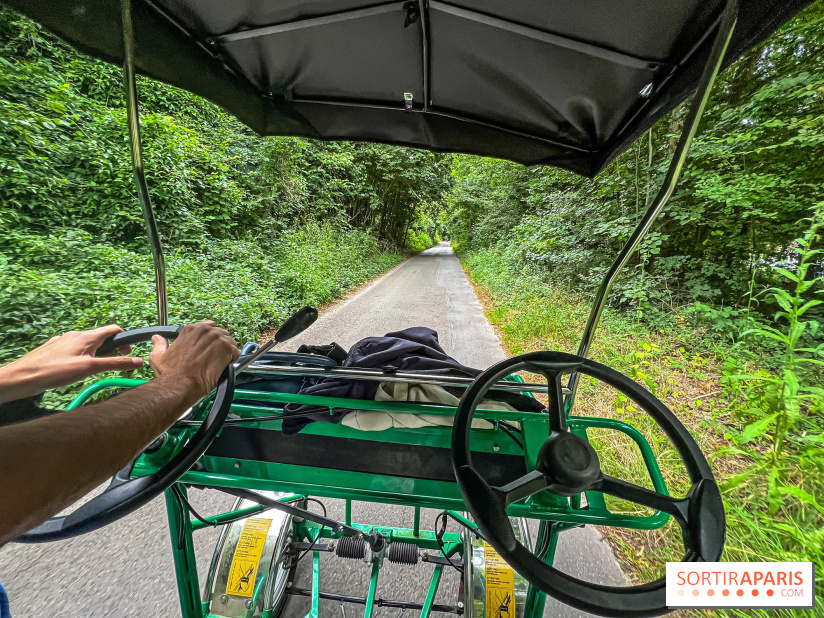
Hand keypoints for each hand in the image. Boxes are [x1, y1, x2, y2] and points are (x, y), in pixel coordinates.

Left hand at [0, 325, 142, 404]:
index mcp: (86, 337)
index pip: (113, 329)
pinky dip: (81, 357)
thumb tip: (138, 361)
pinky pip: (74, 350)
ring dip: (96, 354)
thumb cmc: (56, 371)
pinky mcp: (54, 350)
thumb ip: (115, 363)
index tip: (128, 352)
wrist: (24, 377)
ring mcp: (63, 341)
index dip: (124, 339)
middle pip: (100, 337)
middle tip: (113, 364)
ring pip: (86, 345)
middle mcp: (75, 335)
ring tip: (94, 370)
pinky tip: (75, 370)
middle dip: (111, 348)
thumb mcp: (90, 368)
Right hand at [148, 321, 238, 400]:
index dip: (210, 339)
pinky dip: (233, 359)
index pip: (208, 327)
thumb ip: (159, 345)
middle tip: (215, 357)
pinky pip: (236, 351)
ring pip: (230, 342)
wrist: (181, 384)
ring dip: (227, 351)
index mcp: (191, 330)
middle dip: (220, 344)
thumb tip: (157, 338)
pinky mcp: (227, 349)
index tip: (209, 348)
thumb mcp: (159, 356)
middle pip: (220, 333)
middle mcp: (205, 331)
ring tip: (220, 363)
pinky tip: (226, 366)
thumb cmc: (171, 373)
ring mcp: (217, 338)